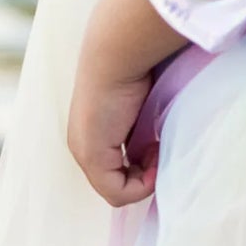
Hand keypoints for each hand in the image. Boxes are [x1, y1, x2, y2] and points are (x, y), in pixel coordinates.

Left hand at [66, 42, 159, 207]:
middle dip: (144, 172)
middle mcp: (83, 144)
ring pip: (117, 189)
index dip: (143, 163)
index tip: (160, 144)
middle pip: (117, 178)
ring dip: (144, 178)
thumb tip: (160, 142)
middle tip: (161, 150)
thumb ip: (144, 123)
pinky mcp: (92, 158)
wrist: (117, 52)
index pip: (118, 163)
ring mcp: (85, 153)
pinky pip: (117, 193)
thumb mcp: (141, 99)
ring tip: (159, 152)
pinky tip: (155, 159)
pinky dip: (141, 186)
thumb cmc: (134, 66)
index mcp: (92, 130)